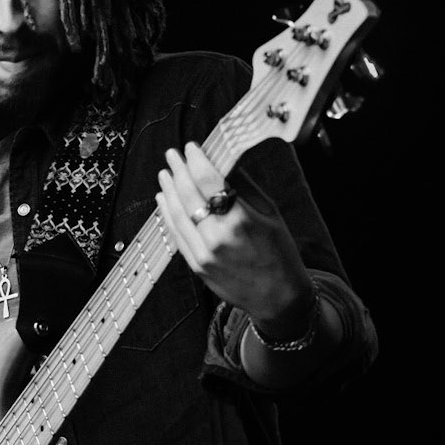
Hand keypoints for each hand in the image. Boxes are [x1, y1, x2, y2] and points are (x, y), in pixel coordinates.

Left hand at [155, 142, 314, 327]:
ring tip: (165, 173)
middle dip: (179, 171)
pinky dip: (168, 214)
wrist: (278, 297)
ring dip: (169, 190)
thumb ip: (243, 187)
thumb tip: (223, 161)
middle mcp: (217, 237)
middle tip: (173, 155)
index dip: (196, 160)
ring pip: (177, 214)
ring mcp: (203, 254)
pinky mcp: (196, 266)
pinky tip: (165, 200)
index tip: (191, 147)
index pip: (208, 181)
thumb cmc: (279, 253)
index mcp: (239, 220)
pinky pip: (176, 235)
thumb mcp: (270, 213)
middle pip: (188, 195)